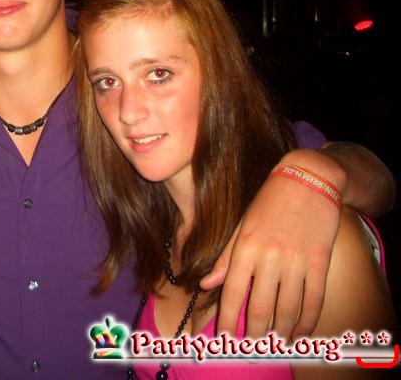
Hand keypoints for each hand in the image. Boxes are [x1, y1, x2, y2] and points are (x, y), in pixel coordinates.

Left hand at [202, 158, 340, 338]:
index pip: (233, 293)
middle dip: (255, 333)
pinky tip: (302, 332)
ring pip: (289, 309)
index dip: (229, 320)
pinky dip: (308, 320)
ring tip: (276, 344)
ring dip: (282, 332)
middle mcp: (269, 256)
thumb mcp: (242, 224)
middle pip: (260, 307)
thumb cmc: (269, 201)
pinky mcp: (319, 261)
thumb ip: (226, 256)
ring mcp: (296, 260)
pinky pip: (314, 299)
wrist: (308, 178)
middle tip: (252, 348)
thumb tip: (206, 284)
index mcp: (245, 247)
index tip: (226, 339)